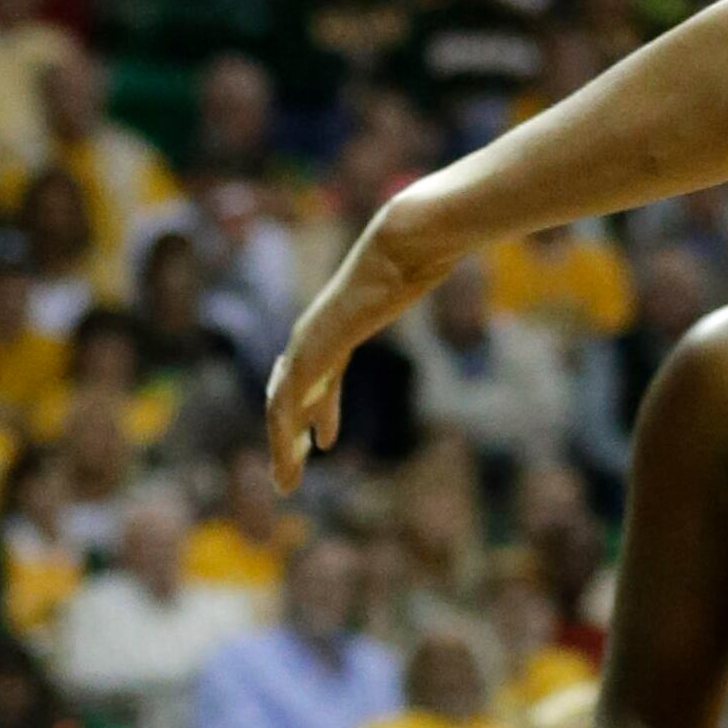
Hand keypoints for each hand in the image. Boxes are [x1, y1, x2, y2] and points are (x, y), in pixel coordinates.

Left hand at [267, 180, 453, 484]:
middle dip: (287, 435)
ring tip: (286, 481)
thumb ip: (422, 274)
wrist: (402, 246)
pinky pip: (291, 402)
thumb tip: (445, 260)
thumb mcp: (419, 276)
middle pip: (290, 395)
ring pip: (283, 406)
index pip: (320, 377)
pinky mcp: (311, 351)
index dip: (320, 411)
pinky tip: (295, 457)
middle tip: (289, 471)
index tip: (325, 441)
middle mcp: (313, 336)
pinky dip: (287, 433)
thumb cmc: (417, 256)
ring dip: (282, 446)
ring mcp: (308, 343)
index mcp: (336, 325)